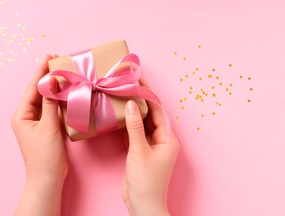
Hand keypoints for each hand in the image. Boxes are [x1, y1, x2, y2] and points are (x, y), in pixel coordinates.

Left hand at [11, 54, 67, 215]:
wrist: (48, 179)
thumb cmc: (45, 156)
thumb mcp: (49, 127)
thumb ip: (50, 103)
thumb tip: (51, 80)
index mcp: (22, 115)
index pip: (32, 88)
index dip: (41, 71)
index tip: (50, 56)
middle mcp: (27, 116)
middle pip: (38, 91)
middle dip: (47, 76)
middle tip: (58, 60)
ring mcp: (36, 122)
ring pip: (45, 99)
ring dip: (54, 86)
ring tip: (63, 71)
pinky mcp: (46, 127)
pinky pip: (51, 108)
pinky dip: (58, 99)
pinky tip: (66, 91)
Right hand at [121, 82, 179, 215]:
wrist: (142, 204)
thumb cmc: (146, 181)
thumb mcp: (139, 151)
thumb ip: (134, 127)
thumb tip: (130, 104)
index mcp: (167, 138)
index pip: (158, 111)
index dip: (148, 95)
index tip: (139, 81)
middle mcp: (160, 140)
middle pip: (150, 115)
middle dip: (139, 101)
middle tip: (128, 85)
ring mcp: (149, 146)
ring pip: (140, 124)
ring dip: (132, 112)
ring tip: (121, 96)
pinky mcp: (139, 152)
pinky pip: (133, 134)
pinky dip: (126, 126)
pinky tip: (117, 116)